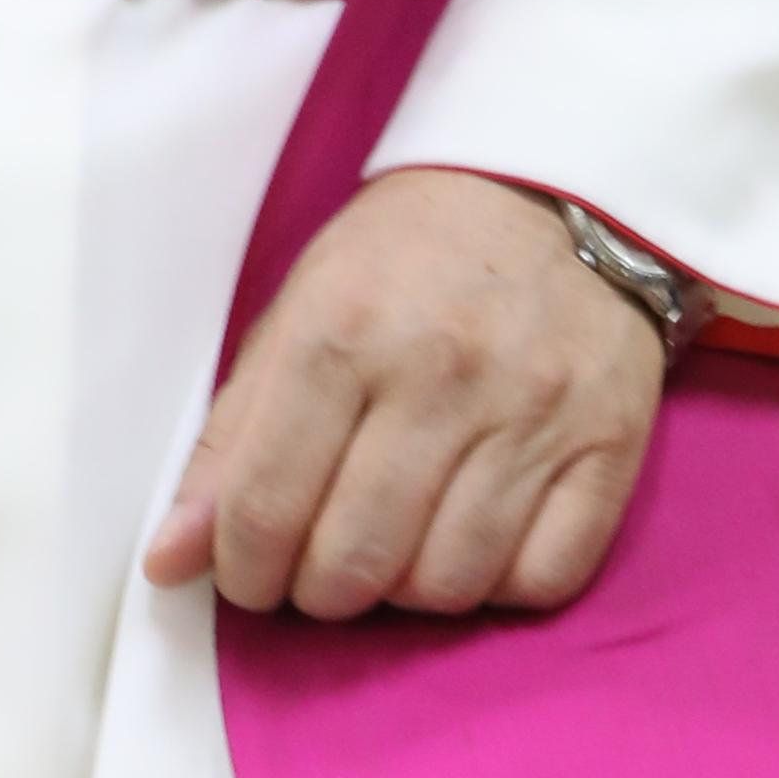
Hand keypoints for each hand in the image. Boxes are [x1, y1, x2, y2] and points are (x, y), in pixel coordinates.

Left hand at [142, 166, 663, 624]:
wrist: (557, 189)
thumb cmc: (411, 256)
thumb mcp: (303, 307)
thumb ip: (233, 436)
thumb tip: (169, 562)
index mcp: (344, 326)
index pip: (265, 508)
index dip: (243, 570)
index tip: (252, 569)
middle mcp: (441, 370)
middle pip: (351, 564)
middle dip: (319, 589)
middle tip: (324, 557)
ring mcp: (534, 411)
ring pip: (443, 587)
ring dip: (406, 589)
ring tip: (401, 540)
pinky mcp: (609, 444)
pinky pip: (539, 583)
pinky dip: (497, 586)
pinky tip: (477, 536)